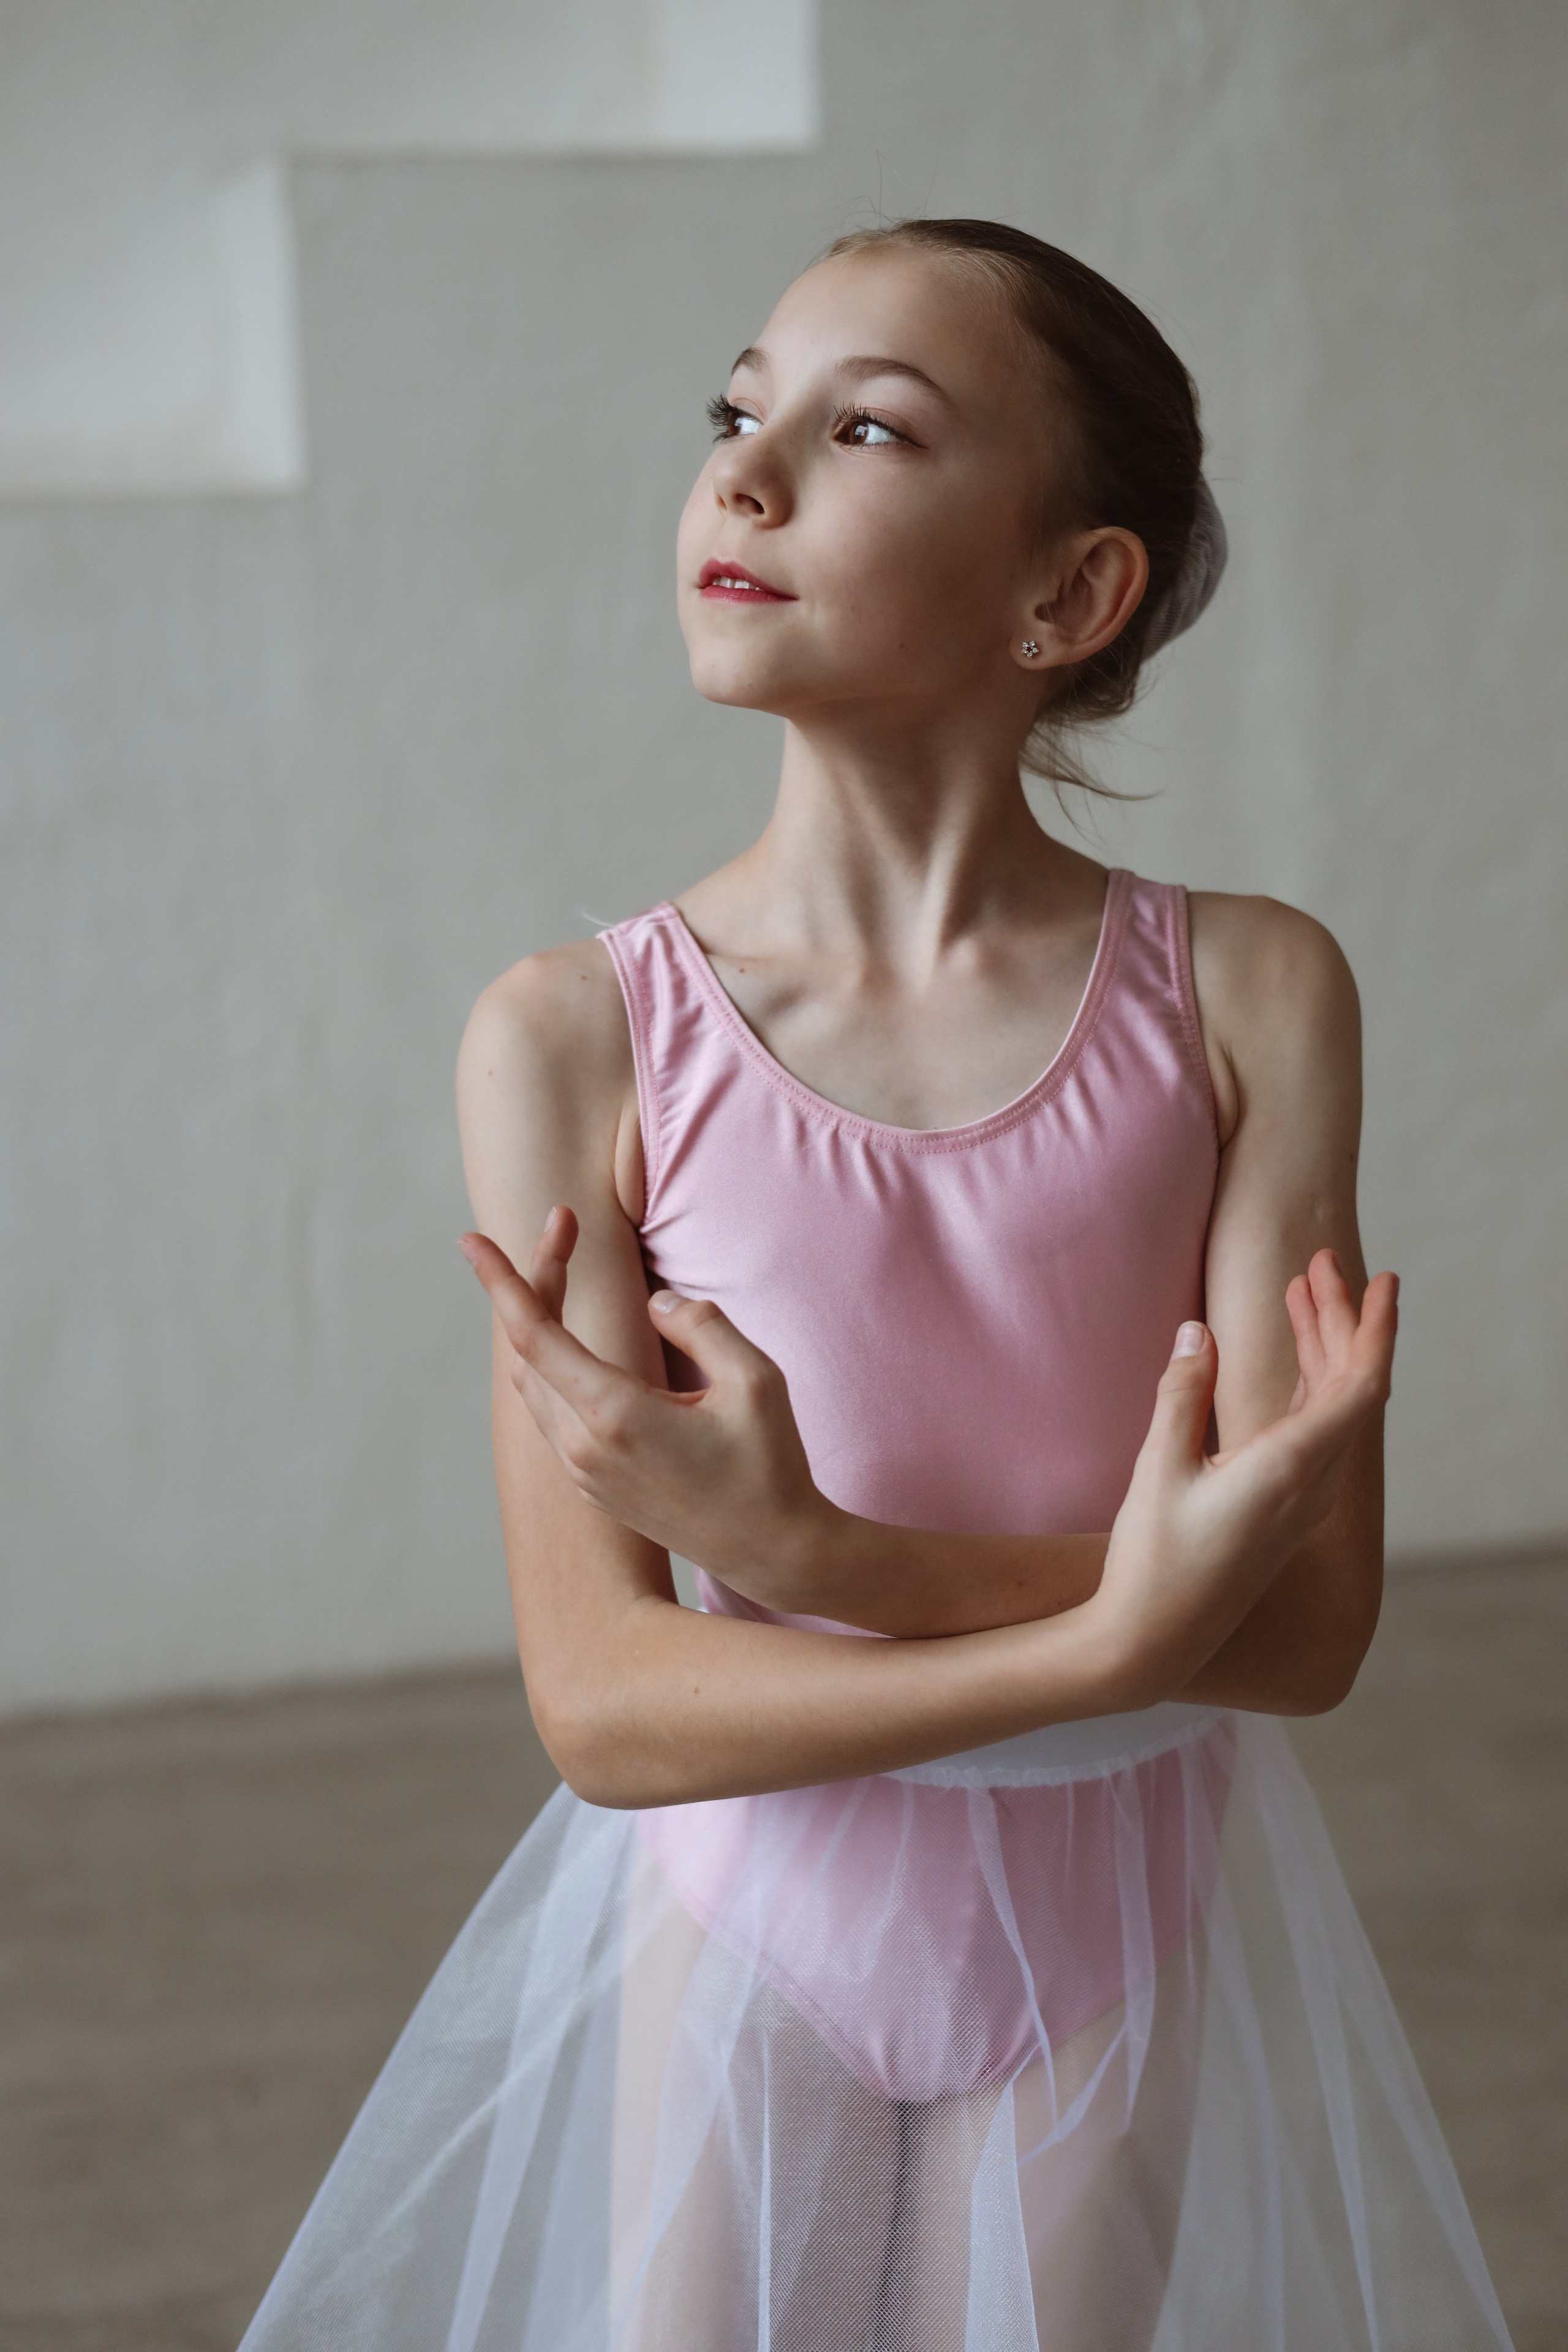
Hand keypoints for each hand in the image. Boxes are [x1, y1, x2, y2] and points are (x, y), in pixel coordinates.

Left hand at [459, 1211, 835, 1586]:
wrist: (773, 1550)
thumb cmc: (771, 1467)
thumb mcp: (755, 1380)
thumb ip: (701, 1324)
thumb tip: (655, 1302)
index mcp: (615, 1416)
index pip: (534, 1334)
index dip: (501, 1281)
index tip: (471, 1241)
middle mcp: (584, 1448)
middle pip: (529, 1352)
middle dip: (537, 1283)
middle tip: (564, 1228)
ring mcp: (584, 1474)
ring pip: (534, 1386)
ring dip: (542, 1328)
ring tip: (565, 1271)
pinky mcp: (594, 1489)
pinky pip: (554, 1416)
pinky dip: (555, 1368)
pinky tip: (581, 1344)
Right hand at [1093, 1250, 1397, 1705]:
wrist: (1151, 1641)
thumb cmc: (1153, 1560)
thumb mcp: (1159, 1467)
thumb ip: (1182, 1394)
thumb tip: (1197, 1332)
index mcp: (1290, 1469)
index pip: (1361, 1386)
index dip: (1376, 1329)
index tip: (1383, 1280)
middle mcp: (1309, 1485)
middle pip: (1349, 1387)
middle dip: (1340, 1319)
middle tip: (1319, 1262)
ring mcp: (1300, 1500)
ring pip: (1331, 1408)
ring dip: (1321, 1348)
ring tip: (1301, 1292)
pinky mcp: (1283, 1509)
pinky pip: (1314, 1432)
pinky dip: (1307, 1385)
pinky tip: (1291, 1360)